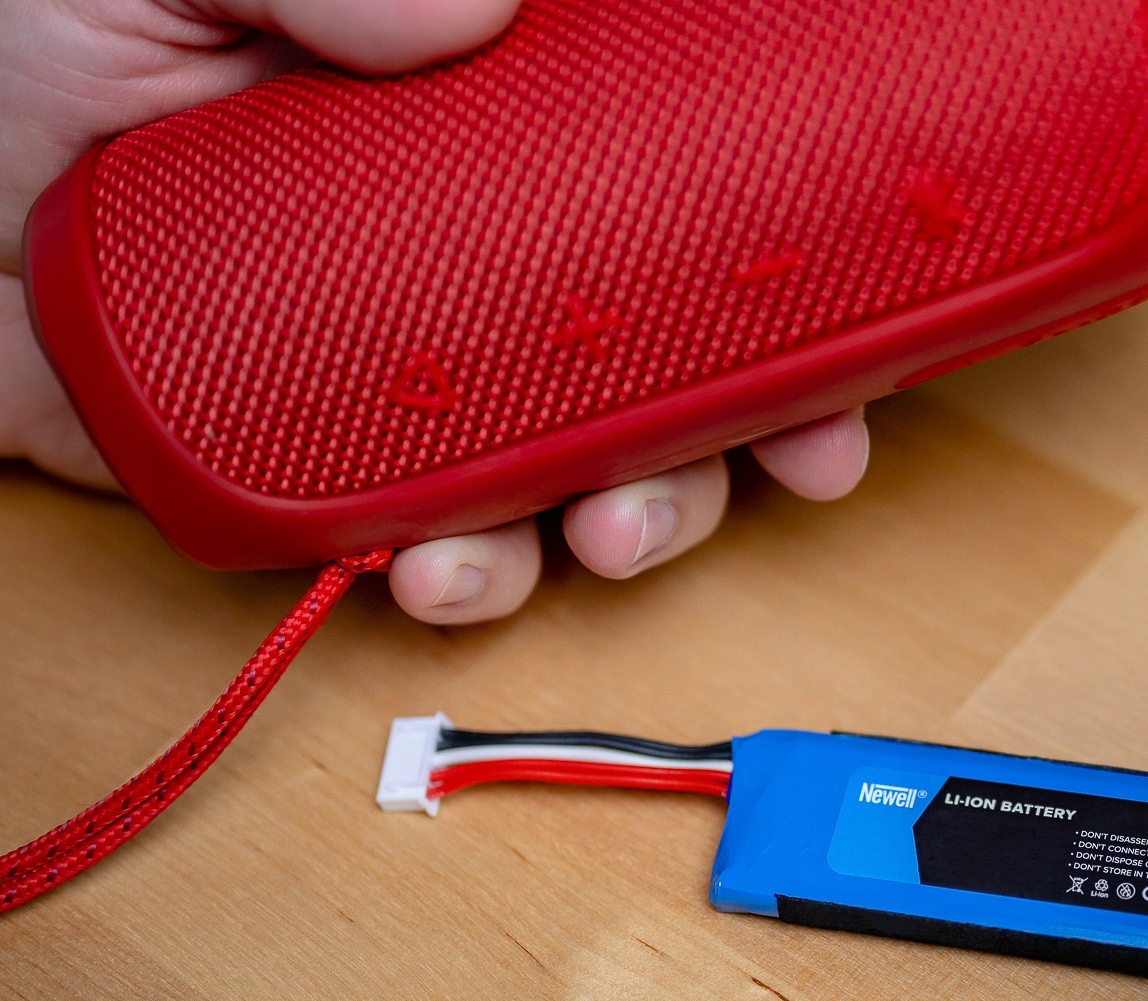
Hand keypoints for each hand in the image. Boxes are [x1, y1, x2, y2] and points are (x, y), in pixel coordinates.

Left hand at [0, 0, 867, 621]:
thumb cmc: (18, 31)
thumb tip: (480, 13)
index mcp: (478, 142)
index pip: (676, 228)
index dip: (781, 298)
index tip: (849, 353)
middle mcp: (462, 272)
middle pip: (657, 374)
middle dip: (739, 442)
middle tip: (783, 466)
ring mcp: (389, 384)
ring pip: (560, 482)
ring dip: (623, 528)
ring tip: (604, 543)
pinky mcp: (294, 475)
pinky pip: (403, 548)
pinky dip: (456, 581)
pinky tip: (446, 575)